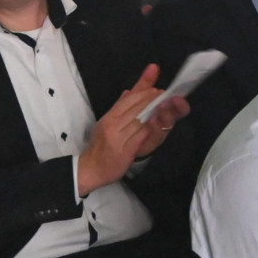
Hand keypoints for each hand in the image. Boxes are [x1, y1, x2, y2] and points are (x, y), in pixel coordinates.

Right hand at [76, 64, 185, 194]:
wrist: (91, 168)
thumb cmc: (101, 145)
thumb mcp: (106, 122)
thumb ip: (119, 106)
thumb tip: (129, 91)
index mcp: (109, 117)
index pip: (127, 100)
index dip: (143, 93)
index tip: (157, 89)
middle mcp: (112, 125)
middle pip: (135, 109)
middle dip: (151, 100)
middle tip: (164, 95)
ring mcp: (118, 138)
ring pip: (139, 121)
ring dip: (154, 112)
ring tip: (165, 106)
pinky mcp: (124, 151)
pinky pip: (139, 137)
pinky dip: (149, 129)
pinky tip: (157, 123)